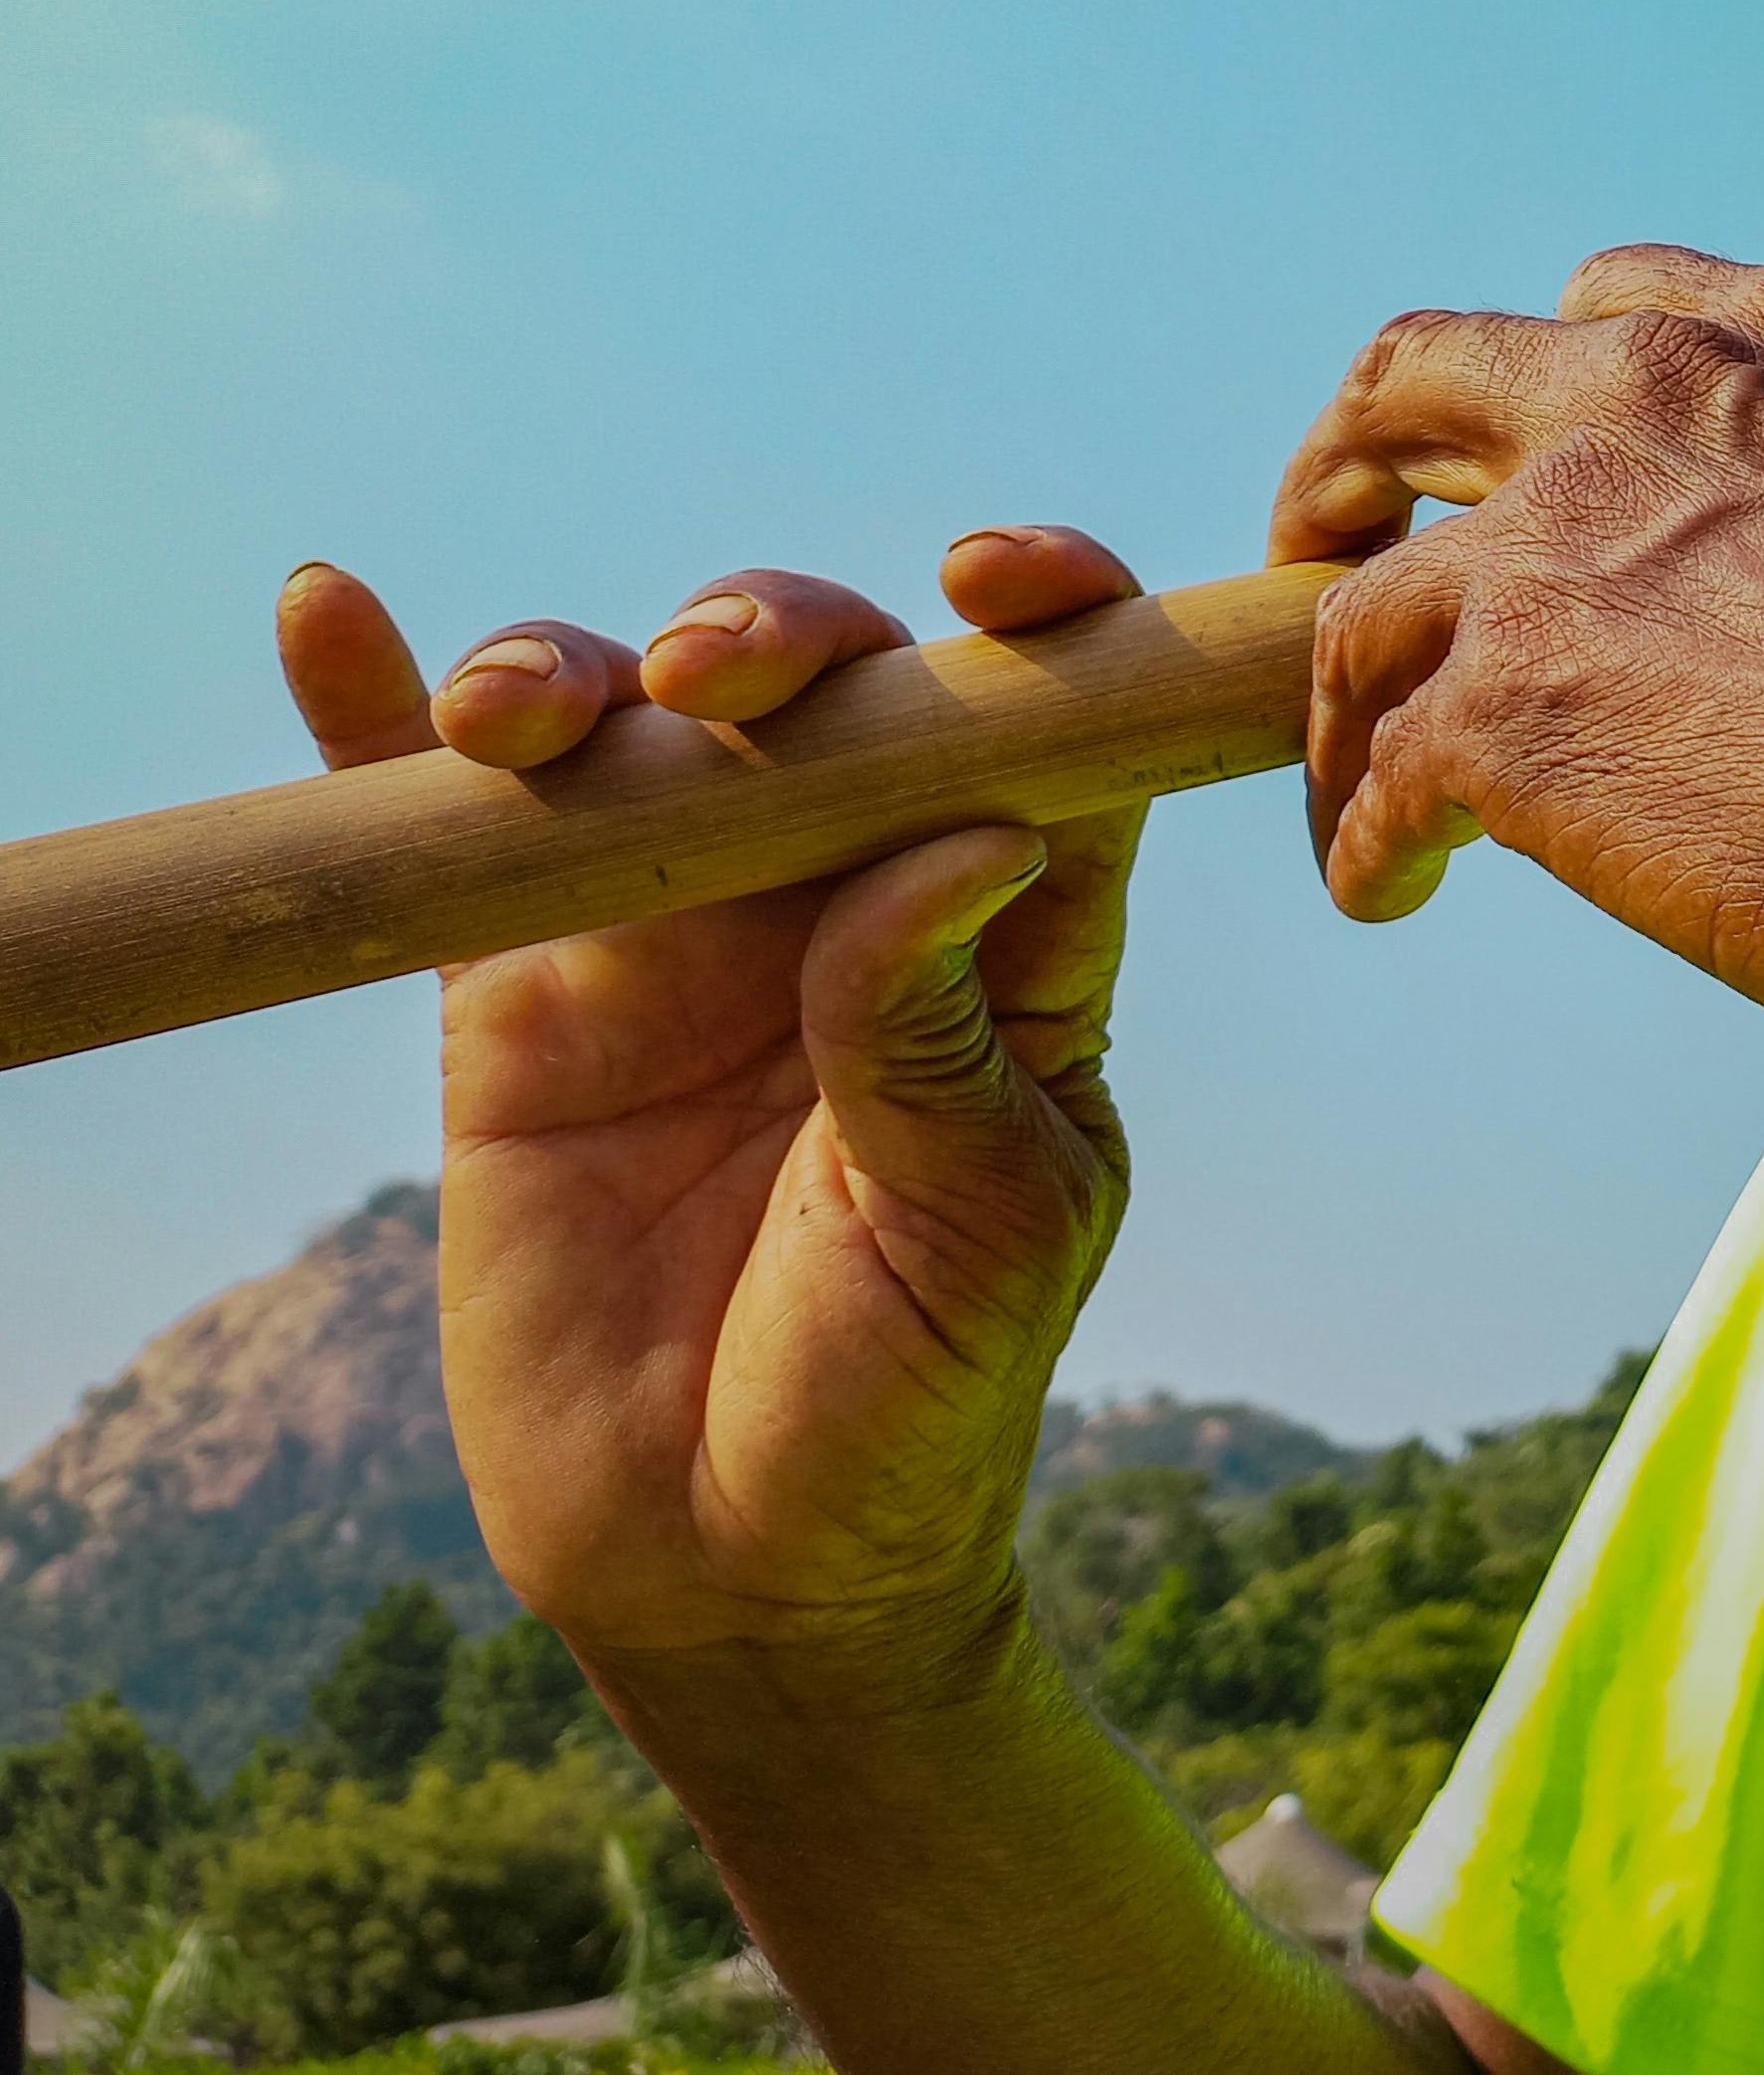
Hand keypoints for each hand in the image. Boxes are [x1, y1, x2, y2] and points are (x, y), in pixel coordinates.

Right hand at [275, 531, 1149, 1684]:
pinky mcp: (517, 997)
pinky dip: (378, 719)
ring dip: (574, 670)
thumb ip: (944, 1035)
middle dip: (776, 634)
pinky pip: (447, 834)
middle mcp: (851, 891)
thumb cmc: (910, 1399)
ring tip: (522, 713)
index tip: (994, 577)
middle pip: (823, 687)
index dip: (1042, 618)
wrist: (735, 1570)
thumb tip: (971, 832)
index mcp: (1010, 925)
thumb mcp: (975, 1226)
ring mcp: (678, 931)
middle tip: (724, 677)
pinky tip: (329, 614)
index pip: (1048, 722)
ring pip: (634, 726)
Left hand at [1269, 246, 1763, 1096]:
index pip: (1614, 306)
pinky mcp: (1508, 713)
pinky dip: (1365, 839)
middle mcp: (1662, 404)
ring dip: (1345, 706)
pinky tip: (1394, 895)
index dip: (1548, 392)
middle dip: (1356, 458)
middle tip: (1327, 545)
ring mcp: (1569, 549)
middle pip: (1418, 380)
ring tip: (1362, 801)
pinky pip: (1375, 779)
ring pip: (1368, 611)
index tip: (1531, 466)